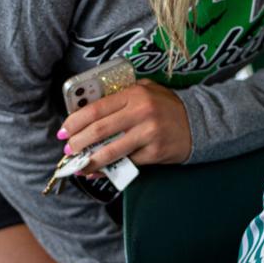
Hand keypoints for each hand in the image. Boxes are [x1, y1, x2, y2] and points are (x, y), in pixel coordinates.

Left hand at [61, 79, 191, 168]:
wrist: (199, 123)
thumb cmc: (168, 106)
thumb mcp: (147, 90)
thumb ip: (122, 95)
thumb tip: (90, 108)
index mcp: (135, 94)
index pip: (96, 108)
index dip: (75, 121)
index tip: (64, 130)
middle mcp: (140, 112)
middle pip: (99, 130)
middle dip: (78, 142)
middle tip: (68, 149)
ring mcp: (148, 134)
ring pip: (110, 150)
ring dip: (89, 160)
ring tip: (78, 164)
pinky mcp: (155, 153)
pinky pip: (126, 163)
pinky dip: (109, 170)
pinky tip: (97, 172)